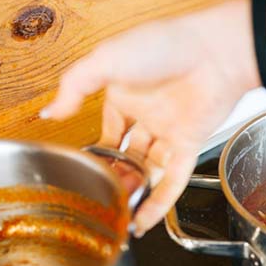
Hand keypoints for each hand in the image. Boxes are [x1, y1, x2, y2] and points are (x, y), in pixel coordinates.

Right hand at [41, 0, 257, 235]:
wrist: (216, 51)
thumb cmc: (165, 44)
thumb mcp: (106, 59)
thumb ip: (73, 86)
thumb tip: (48, 113)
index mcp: (124, 94)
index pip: (107, 131)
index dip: (96, 152)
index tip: (82, 172)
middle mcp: (148, 115)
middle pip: (127, 155)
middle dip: (113, 177)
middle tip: (97, 198)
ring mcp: (170, 132)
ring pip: (147, 170)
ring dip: (133, 192)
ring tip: (114, 214)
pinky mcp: (191, 145)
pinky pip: (173, 180)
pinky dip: (158, 202)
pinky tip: (143, 221)